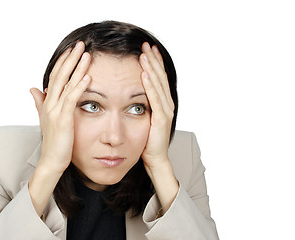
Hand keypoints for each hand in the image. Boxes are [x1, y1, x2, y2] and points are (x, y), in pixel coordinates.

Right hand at [30, 41, 91, 174]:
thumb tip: (34, 89)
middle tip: (80, 44)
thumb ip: (40, 103)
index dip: (63, 62)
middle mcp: (50, 103)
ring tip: (86, 54)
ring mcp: (55, 111)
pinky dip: (79, 87)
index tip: (72, 50)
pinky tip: (88, 77)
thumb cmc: (53, 142)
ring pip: (66, 84)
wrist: (52, 161)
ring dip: (77, 68)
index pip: (55, 76)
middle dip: (70, 58)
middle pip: (60, 75)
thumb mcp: (46, 119)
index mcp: (48, 102)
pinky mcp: (63, 119)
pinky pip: (71, 99)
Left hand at [139, 42, 178, 214]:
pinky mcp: (161, 120)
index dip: (153, 63)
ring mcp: (165, 111)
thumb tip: (128, 92)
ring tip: (145, 54)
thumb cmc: (145, 140)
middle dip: (153, 60)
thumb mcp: (141, 117)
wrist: (153, 159)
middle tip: (146, 44)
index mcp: (160, 102)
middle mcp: (165, 104)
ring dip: (152, 68)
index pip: (157, 78)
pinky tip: (145, 74)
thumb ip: (138, 103)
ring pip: (158, 85)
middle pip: (159, 77)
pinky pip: (155, 99)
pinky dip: (150, 86)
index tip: (145, 48)